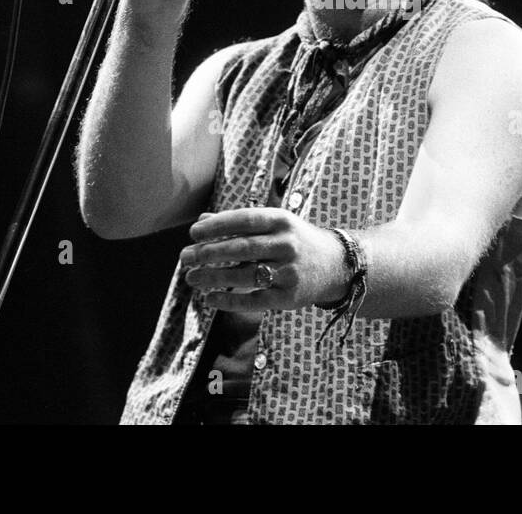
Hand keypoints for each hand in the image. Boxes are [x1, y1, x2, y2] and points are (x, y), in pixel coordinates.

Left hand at [179, 209, 348, 312]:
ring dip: (213, 278)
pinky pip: (254, 300)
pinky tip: (210, 298)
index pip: (245, 220)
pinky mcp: (289, 297)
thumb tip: (202, 221)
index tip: (193, 232)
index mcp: (282, 220)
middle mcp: (287, 244)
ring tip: (191, 278)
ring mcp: (289, 271)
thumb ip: (239, 223)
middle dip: (208, 253)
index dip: (217, 226)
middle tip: (185, 257)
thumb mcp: (275, 224)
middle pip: (241, 248)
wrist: (337, 265)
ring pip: (245, 275)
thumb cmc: (295, 240)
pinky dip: (230, 301)